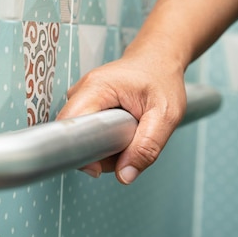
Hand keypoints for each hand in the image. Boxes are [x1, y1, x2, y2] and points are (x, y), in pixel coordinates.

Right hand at [56, 53, 186, 184]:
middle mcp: (82, 91)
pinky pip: (88, 133)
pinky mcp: (87, 107)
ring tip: (130, 132)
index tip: (99, 166)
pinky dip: (106, 140)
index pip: (71, 127)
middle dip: (99, 152)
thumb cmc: (162, 79)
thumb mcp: (166, 114)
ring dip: (105, 147)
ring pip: (82, 137)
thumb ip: (147, 147)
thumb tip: (125, 176)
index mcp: (96, 87)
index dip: (81, 152)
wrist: (159, 60)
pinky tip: (123, 130)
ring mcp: (82, 99)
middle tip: (129, 144)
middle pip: (75, 136)